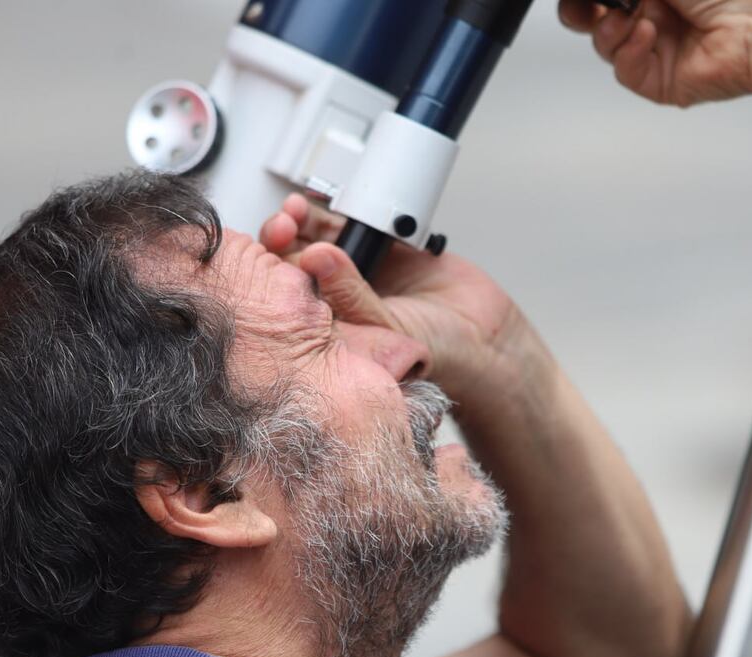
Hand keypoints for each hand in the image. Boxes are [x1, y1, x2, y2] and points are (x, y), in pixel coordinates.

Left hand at [259, 195, 549, 402]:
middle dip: (282, 239)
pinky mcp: (386, 246)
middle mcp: (339, 298)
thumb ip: (350, 294)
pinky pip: (356, 222)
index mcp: (327, 326)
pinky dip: (341, 211)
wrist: (486, 336)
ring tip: (297, 211)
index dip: (270, 272)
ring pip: (320, 237)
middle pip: (295, 261)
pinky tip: (328, 207)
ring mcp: (362, 270)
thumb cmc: (438, 353)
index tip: (265, 253)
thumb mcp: (385, 327)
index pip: (285, 296)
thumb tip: (316, 256)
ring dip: (304, 221)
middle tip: (282, 225)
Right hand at [559, 0, 751, 105]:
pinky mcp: (661, 81)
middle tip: (583, 8)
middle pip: (595, 19)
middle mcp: (657, 15)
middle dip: (580, 13)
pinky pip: (625, 71)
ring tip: (634, 17)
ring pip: (606, 45)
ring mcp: (657, 49)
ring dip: (611, 30)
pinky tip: (646, 35)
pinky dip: (629, 51)